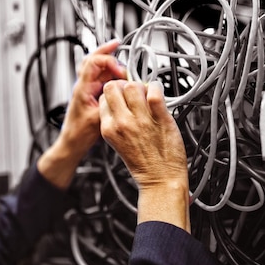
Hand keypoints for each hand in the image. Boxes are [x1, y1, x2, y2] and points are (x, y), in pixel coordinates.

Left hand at [37, 40, 125, 189]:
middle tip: (117, 45)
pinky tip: (120, 75)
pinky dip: (111, 73)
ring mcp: (87, 89)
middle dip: (106, 51)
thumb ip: (110, 104)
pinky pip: (101, 78)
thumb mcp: (98, 119)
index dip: (108, 61)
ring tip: (120, 57)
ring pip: (97, 68)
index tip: (121, 71)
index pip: (92, 62)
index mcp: (82, 88)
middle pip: (93, 59)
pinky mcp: (92, 94)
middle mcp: (83, 85)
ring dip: (109, 62)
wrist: (72, 143)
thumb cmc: (79, 134)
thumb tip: (123, 92)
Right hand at [99, 80, 189, 230]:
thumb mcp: (118, 143)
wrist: (161, 180)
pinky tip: (158, 93)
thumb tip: (122, 102)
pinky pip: (155, 91)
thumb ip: (116, 122)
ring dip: (141, 86)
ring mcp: (140, 119)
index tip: (122, 95)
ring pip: (133, 85)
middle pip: (114, 87)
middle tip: (134, 91)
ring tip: (147, 94)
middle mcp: (122, 122)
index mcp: (109, 128)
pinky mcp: (159, 118)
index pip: (104, 97)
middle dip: (124, 85)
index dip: (114, 93)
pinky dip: (157, 87)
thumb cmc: (144, 165)